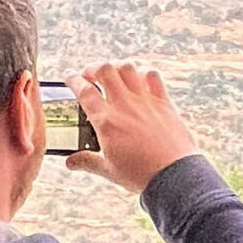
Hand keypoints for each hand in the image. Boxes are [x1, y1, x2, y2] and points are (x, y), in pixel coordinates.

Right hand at [63, 62, 195, 195]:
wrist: (173, 175)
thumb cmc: (141, 174)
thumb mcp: (109, 170)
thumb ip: (87, 162)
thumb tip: (70, 162)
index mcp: (106, 121)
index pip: (84, 91)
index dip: (73, 80)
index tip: (69, 78)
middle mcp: (124, 105)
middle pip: (104, 70)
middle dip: (93, 68)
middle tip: (91, 76)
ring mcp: (145, 101)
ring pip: (127, 68)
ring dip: (117, 67)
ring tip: (114, 75)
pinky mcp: (163, 102)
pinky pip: (152, 76)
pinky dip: (143, 74)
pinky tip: (140, 81)